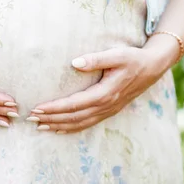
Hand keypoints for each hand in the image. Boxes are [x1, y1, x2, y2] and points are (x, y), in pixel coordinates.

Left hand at [28, 44, 173, 133]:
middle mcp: (106, 105)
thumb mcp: (116, 54)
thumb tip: (74, 63)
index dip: (54, 108)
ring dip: (59, 126)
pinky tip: (59, 129)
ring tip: (40, 126)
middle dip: (51, 119)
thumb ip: (95, 59)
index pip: (74, 104)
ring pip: (80, 124)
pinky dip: (71, 128)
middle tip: (30, 118)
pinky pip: (87, 123)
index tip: (37, 108)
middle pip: (73, 117)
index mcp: (105, 93)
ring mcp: (108, 110)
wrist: (152, 67)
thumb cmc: (133, 58)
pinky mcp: (109, 111)